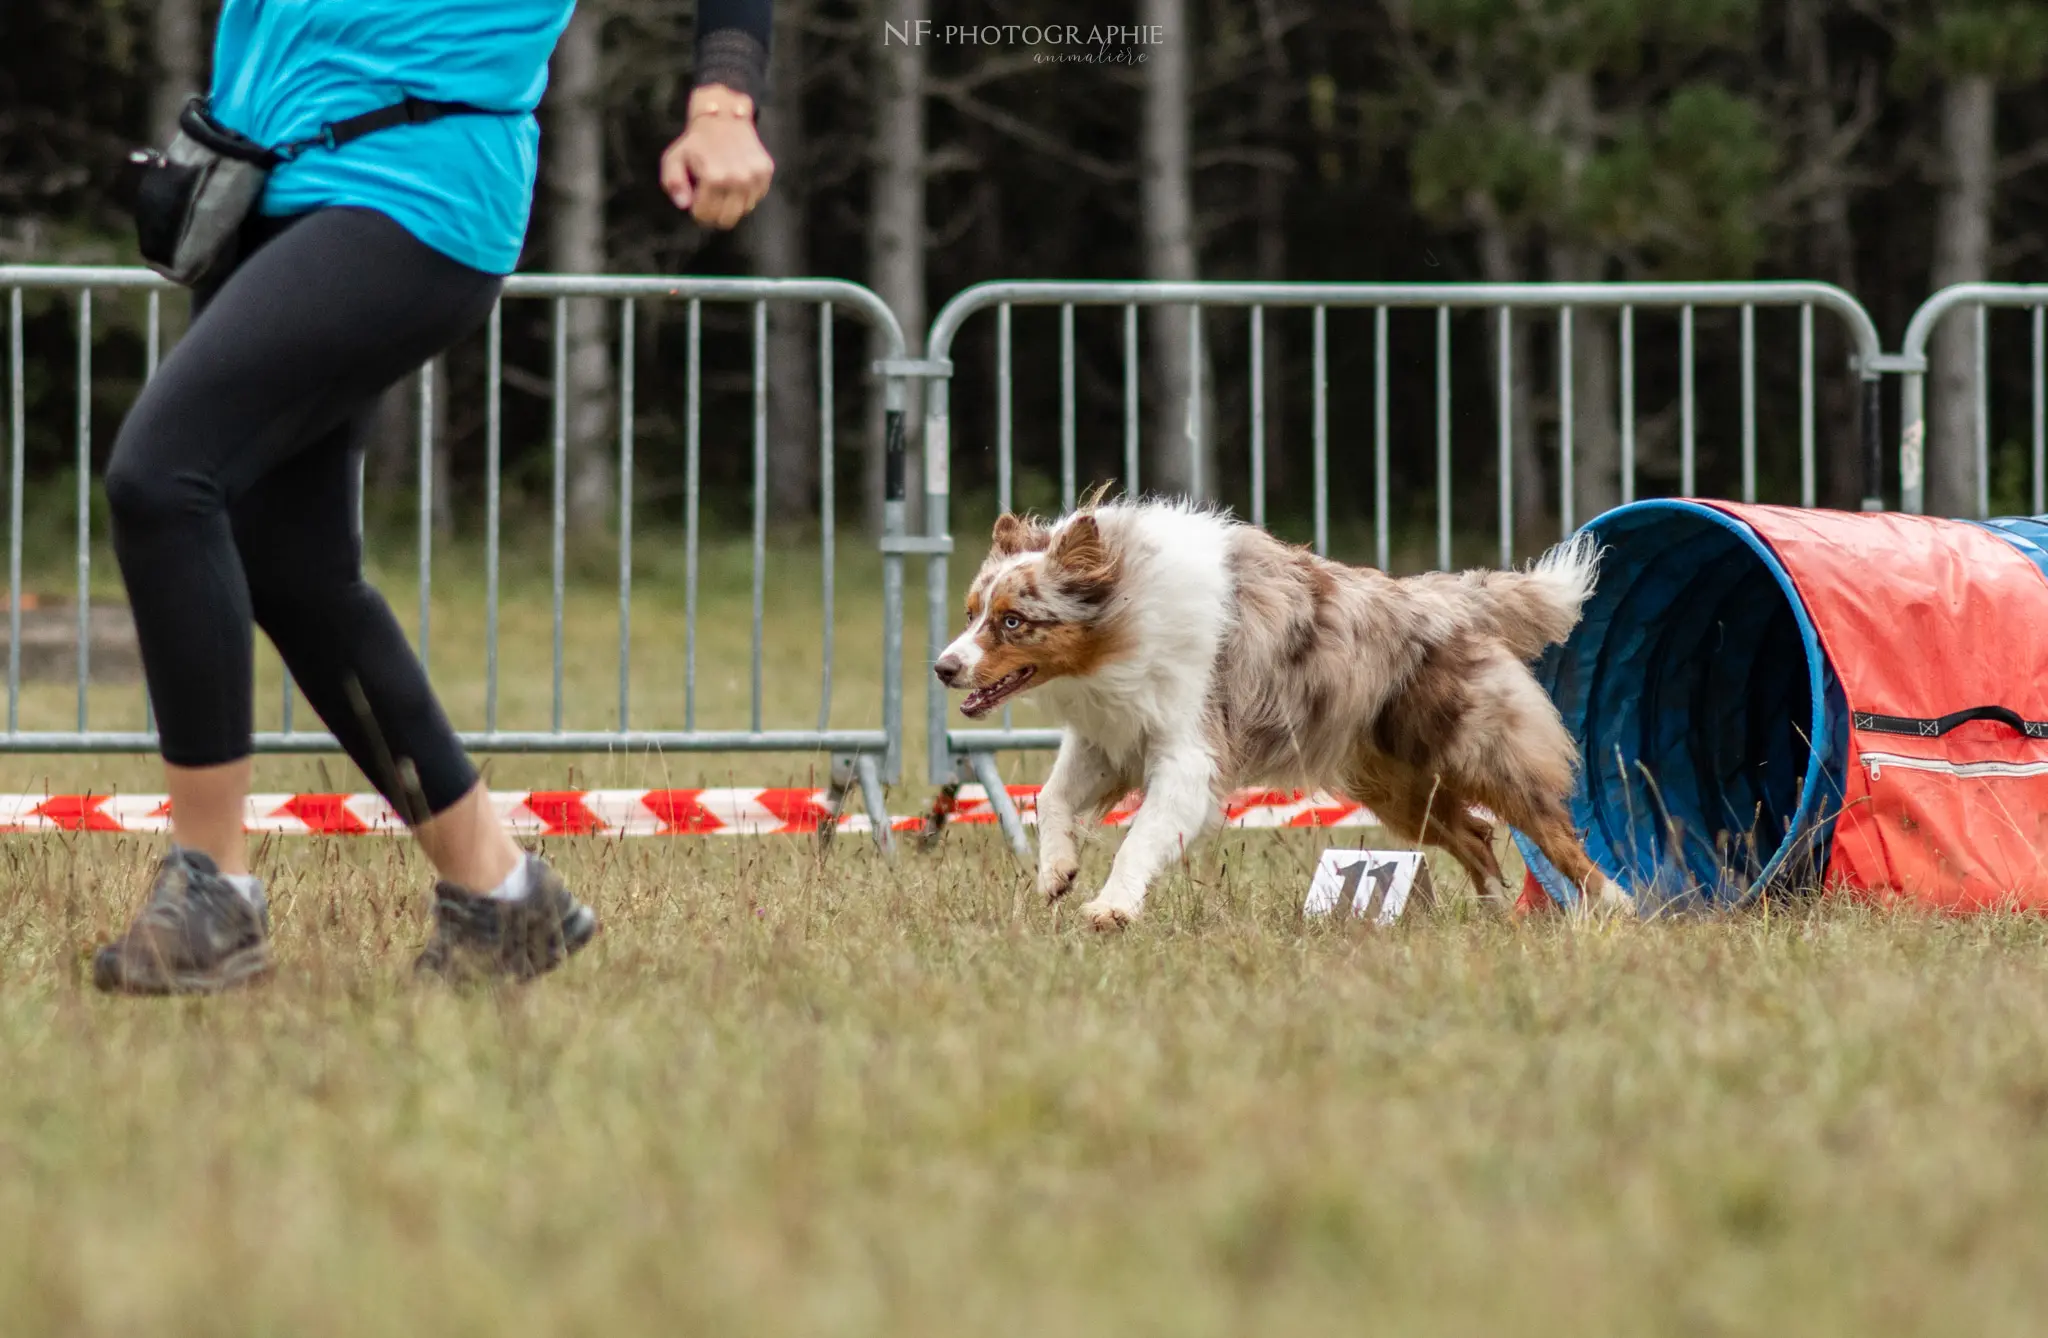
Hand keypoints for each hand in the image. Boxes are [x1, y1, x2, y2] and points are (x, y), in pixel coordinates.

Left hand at [660, 85, 774, 229]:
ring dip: (731, 205)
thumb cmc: (696, 141)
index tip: (696, 205)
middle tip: (709, 201)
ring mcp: (755, 176)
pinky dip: (745, 196)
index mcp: (714, 177)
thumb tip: (684, 205)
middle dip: (715, 214)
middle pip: (727, 219)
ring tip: (722, 189)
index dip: (698, 213)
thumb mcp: (674, 158)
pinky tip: (735, 182)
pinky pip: (756, 199)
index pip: (706, 215)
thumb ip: (674, 183)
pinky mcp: (766, 171)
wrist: (724, 115)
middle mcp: (738, 179)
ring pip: (743, 211)